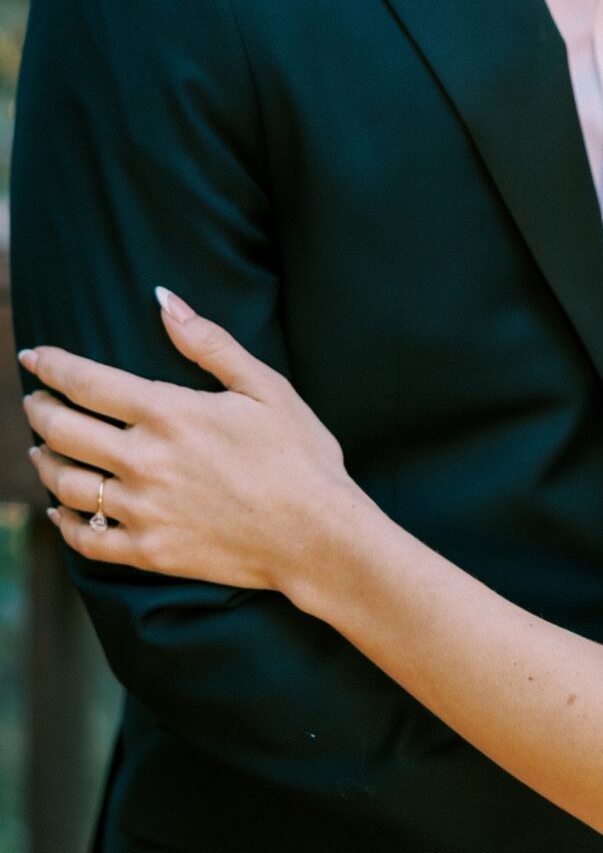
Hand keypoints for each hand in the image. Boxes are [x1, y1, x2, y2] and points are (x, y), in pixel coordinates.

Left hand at [22, 291, 352, 592]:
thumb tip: (163, 300)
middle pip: (62, 430)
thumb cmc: (299, 456)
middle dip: (39, 409)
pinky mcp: (148, 552)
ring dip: (44, 462)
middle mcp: (144, 461)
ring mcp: (142, 510)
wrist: (317, 535)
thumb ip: (208, 343)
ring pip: (65, 484)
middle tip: (34, 400)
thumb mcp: (265, 387)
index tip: (33, 357)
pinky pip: (86, 540)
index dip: (52, 366)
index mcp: (169, 414)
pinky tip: (60, 512)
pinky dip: (63, 524)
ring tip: (41, 450)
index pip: (86, 382)